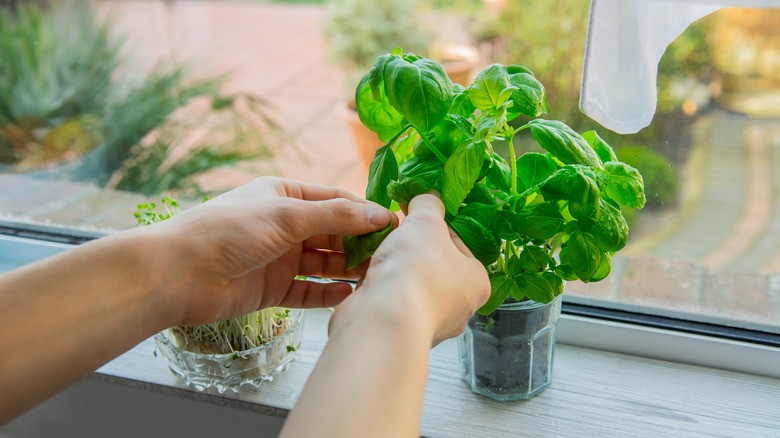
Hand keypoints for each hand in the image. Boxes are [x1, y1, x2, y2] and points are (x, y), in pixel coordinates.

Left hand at [154, 177, 398, 325]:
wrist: (178, 274)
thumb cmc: (227, 231)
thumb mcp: (287, 216)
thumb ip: (336, 216)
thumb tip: (380, 213)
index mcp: (284, 196)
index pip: (336, 201)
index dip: (365, 213)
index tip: (395, 226)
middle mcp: (283, 225)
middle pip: (333, 233)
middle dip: (360, 243)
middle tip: (390, 256)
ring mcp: (278, 258)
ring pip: (323, 263)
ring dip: (347, 269)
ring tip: (375, 277)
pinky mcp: (271, 288)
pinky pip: (307, 290)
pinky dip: (327, 293)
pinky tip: (347, 294)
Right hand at [330, 193, 489, 345]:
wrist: (382, 319)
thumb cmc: (415, 272)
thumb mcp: (426, 221)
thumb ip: (429, 204)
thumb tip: (429, 196)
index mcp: (477, 282)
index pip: (459, 242)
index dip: (435, 224)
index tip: (416, 213)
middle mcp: (458, 307)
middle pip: (435, 263)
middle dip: (413, 246)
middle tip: (397, 232)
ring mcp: (429, 323)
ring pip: (412, 283)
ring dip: (395, 267)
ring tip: (379, 251)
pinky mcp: (401, 330)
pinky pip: (393, 301)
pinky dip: (382, 287)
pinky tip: (370, 275)